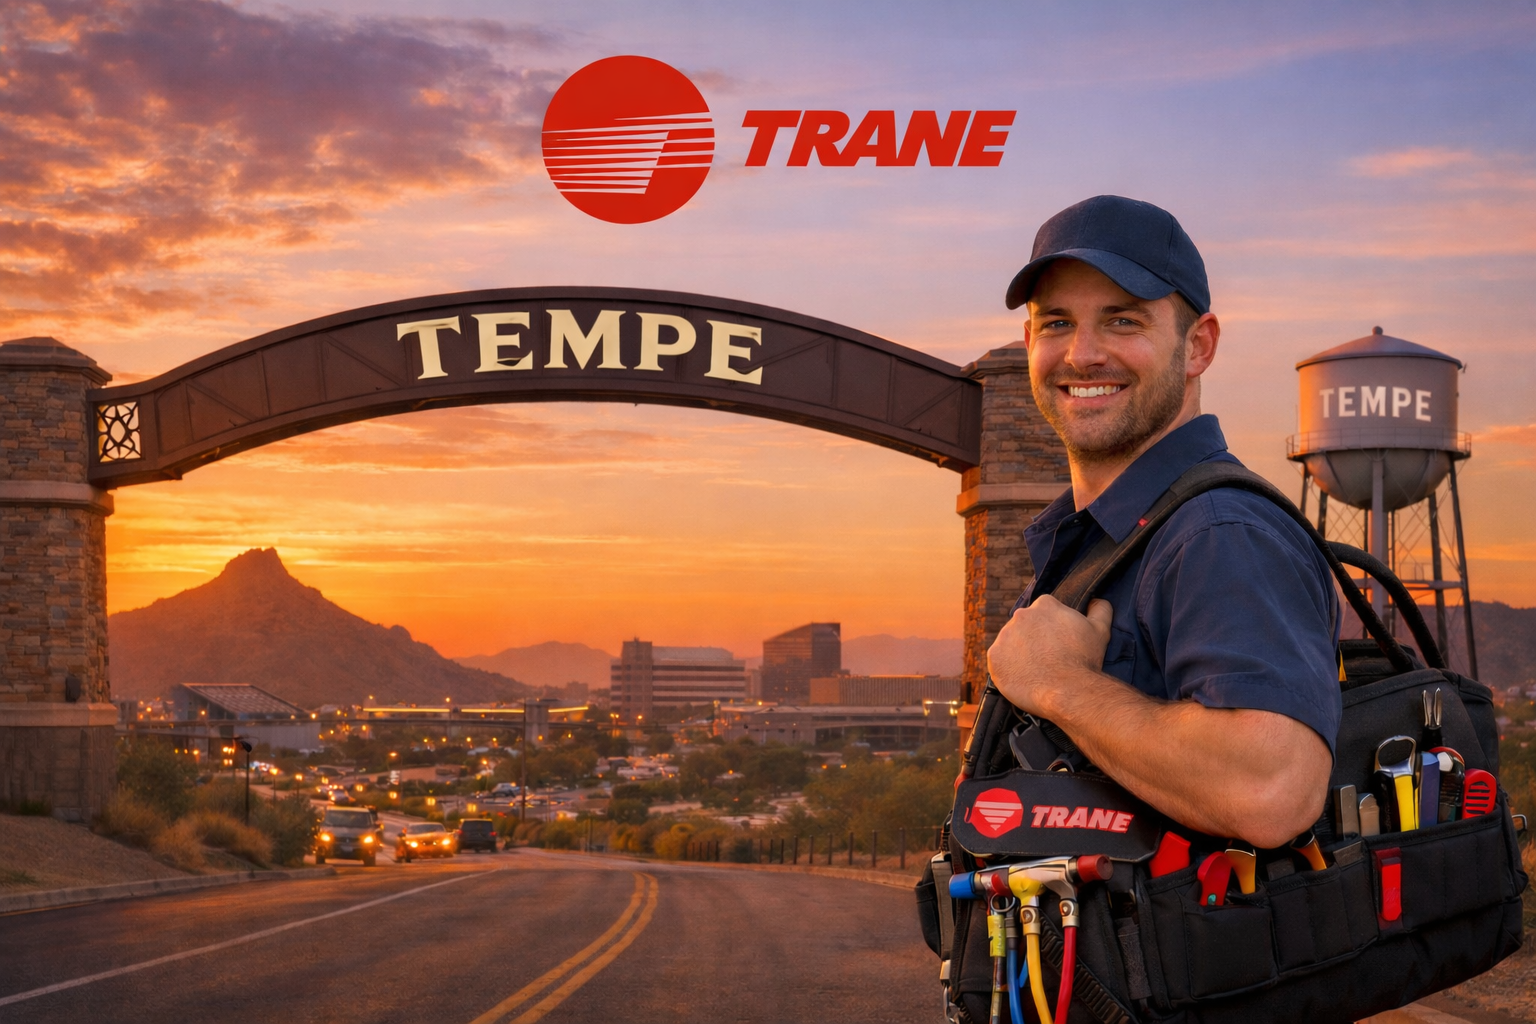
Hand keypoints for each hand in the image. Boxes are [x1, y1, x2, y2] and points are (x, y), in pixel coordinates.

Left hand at [986, 595, 1112, 717]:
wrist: (1069, 690)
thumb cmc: (1085, 659)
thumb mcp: (1100, 630)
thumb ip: (1100, 609)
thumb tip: (1096, 600)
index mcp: (1044, 604)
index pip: (1044, 611)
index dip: (1051, 628)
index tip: (1057, 642)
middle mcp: (1020, 615)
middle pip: (1025, 626)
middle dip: (1034, 639)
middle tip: (1047, 658)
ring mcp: (1004, 636)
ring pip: (1011, 643)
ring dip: (1019, 653)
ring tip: (1036, 670)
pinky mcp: (994, 657)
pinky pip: (998, 661)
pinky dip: (1007, 668)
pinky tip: (1023, 677)